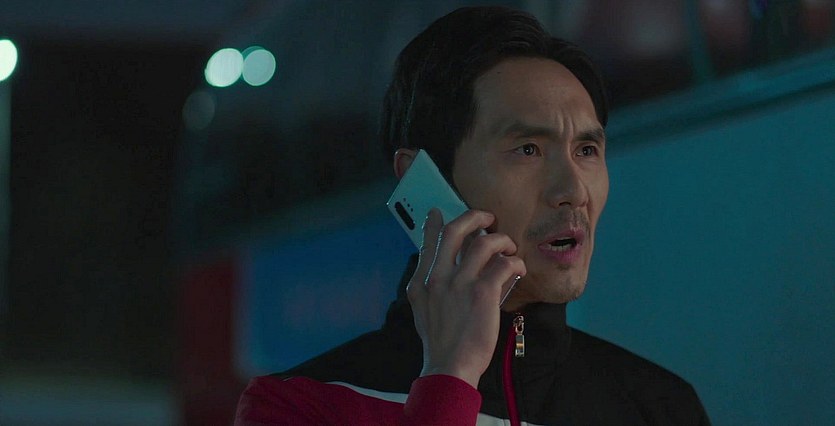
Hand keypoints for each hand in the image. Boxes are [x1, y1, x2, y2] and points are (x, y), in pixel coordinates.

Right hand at [407, 208, 525, 388]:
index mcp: (421, 282)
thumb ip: (432, 287)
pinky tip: (519, 269)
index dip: (433, 224)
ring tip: (509, 248)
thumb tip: (448, 267)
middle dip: (474, 217)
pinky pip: (504, 264)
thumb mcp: (424, 311)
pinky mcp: (482, 293)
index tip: (438, 212)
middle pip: (454, 231)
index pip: (428, 243)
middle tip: (487, 218)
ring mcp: (460, 284)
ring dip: (501, 240)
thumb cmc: (441, 343)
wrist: (449, 367)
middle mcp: (438, 278)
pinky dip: (515, 263)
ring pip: (484, 243)